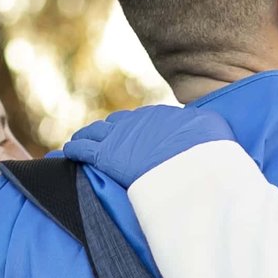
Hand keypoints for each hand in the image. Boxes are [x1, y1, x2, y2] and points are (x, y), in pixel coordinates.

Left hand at [61, 104, 235, 185]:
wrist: (192, 161)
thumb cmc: (208, 149)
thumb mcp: (212, 129)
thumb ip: (201, 127)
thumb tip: (204, 124)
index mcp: (161, 116)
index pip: (142, 121)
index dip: (134, 131)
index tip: (131, 138)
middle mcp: (138, 122)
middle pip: (117, 124)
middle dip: (109, 132)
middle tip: (103, 140)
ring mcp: (120, 137)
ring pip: (95, 133)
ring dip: (88, 137)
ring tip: (80, 144)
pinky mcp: (106, 155)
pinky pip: (81, 149)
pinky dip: (72, 150)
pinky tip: (65, 154)